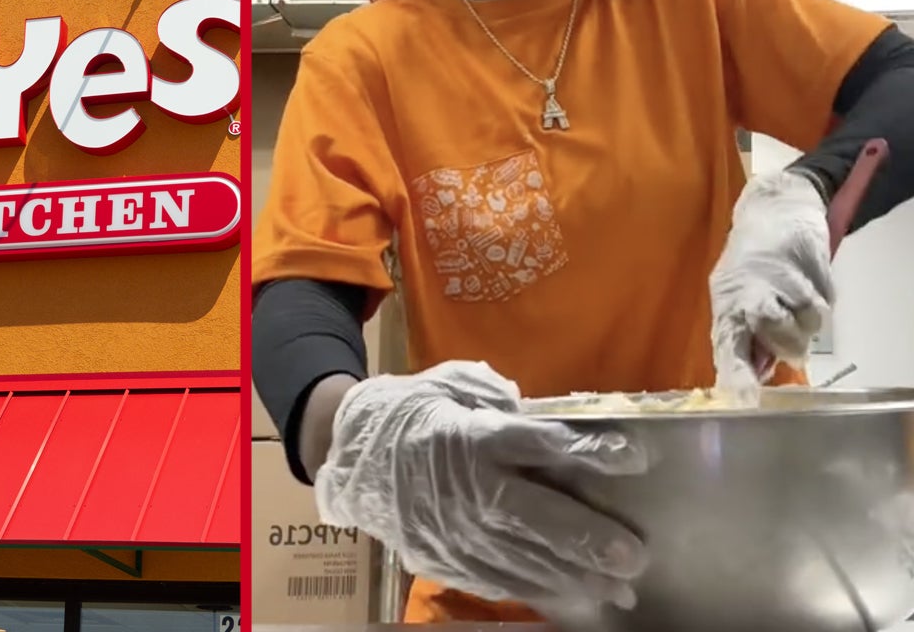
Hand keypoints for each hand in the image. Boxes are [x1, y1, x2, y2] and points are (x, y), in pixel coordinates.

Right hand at [315, 361, 648, 608]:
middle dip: (587, 539)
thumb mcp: (450, 387)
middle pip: (535, 516)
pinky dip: (537, 589)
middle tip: (632, 556)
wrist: (346, 455)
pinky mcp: (441, 558)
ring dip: (573, 577)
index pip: (538, 443)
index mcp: (470, 437)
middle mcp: (464, 488)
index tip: (634, 458)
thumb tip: (543, 417)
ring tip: (617, 587)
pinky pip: (496, 579)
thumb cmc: (410, 413)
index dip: (589, 450)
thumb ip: (497, 400)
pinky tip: (571, 594)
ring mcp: (452, 530)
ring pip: (522, 560)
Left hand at [710, 169, 832, 391]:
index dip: (737, 374)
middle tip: (788, 343)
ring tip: (796, 304)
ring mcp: (786, 278)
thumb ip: (743, 331)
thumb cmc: (750, 258)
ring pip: (807, 322)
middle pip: (776, 333)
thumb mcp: (733, 293)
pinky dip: (820, 301)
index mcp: (727, 300)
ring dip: (806, 322)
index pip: (729, 343)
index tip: (743, 398)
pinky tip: (807, 284)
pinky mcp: (813, 267)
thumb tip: (757, 372)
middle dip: (786, 343)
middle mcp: (752, 290)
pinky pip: (824, 302)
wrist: (774, 210)